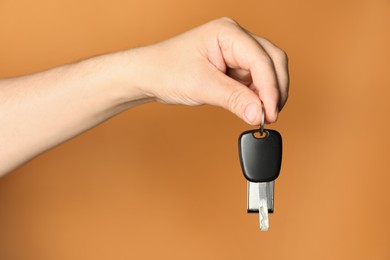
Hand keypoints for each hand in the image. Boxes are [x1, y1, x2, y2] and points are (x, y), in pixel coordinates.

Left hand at [131, 17, 288, 123]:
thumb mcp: (202, 86)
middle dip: (275, 89)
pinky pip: (255, 81)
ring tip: (261, 114)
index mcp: (228, 32)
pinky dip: (258, 96)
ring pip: (267, 71)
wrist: (149, 76)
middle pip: (272, 61)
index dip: (270, 87)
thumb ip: (234, 99)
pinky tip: (253, 108)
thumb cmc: (166, 70)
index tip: (270, 112)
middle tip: (270, 115)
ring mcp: (236, 52)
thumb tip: (259, 113)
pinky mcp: (234, 66)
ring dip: (268, 94)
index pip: (261, 59)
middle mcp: (236, 38)